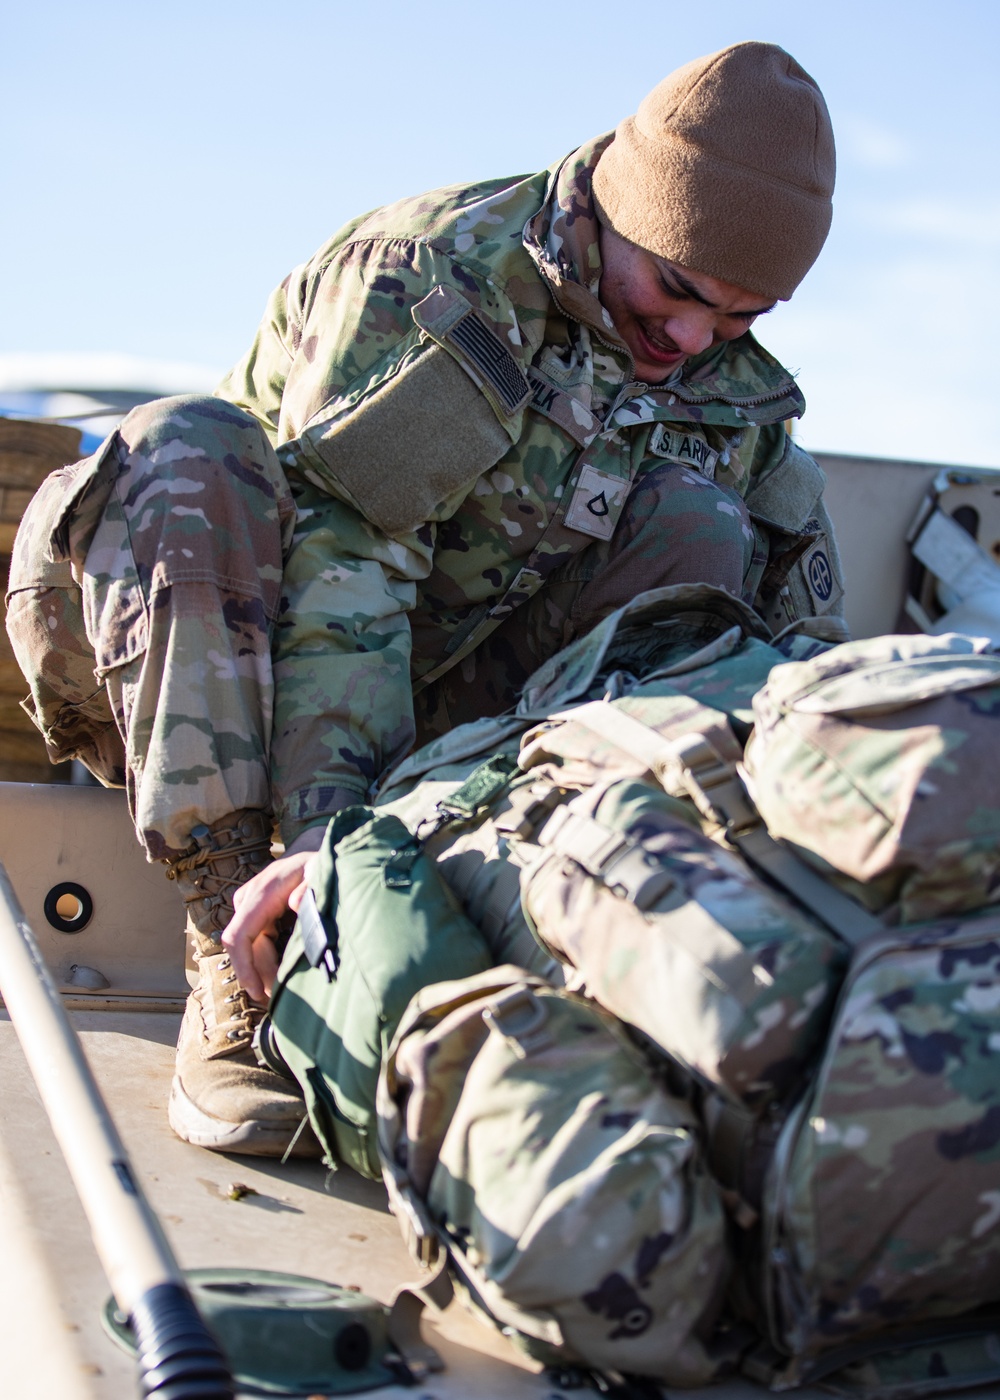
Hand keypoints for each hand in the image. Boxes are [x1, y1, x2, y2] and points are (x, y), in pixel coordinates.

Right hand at [220, 826, 325, 1002]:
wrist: (315, 851)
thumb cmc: (320, 863)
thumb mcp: (321, 870)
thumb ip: (311, 886)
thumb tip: (295, 904)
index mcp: (262, 893)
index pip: (239, 936)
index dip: (244, 967)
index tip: (257, 991)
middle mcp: (250, 899)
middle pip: (244, 948)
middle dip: (257, 976)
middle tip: (278, 1000)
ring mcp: (250, 906)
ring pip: (249, 948)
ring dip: (261, 971)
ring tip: (279, 993)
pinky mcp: (256, 913)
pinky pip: (255, 942)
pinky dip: (265, 961)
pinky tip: (278, 976)